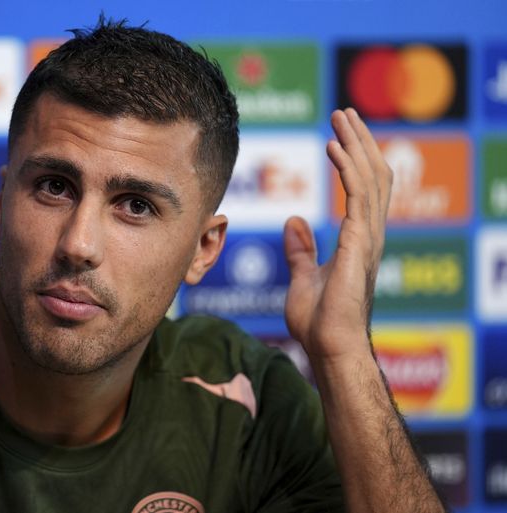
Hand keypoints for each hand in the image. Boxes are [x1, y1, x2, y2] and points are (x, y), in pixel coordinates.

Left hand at [283, 108, 392, 361]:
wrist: (328, 347)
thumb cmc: (319, 322)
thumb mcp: (304, 276)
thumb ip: (302, 249)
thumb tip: (293, 221)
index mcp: (359, 241)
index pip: (364, 189)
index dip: (356, 158)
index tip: (342, 134)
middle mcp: (369, 235)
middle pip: (373, 175)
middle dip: (360, 141)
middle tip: (344, 114)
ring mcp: (368, 238)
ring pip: (370, 178)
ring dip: (355, 144)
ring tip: (341, 118)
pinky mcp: (359, 244)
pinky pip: (357, 196)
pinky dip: (347, 168)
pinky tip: (334, 147)